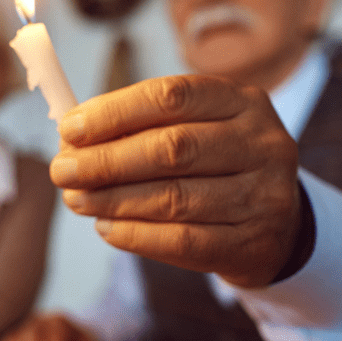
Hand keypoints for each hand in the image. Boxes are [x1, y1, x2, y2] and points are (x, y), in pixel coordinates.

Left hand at [51, 75, 300, 287]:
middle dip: (106, 160)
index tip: (69, 129)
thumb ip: (141, 127)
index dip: (115, 112)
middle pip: (172, 148)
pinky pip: (185, 241)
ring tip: (76, 200)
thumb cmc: (217, 168)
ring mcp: (265, 196)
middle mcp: (262, 144)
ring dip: (114, 200)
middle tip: (62, 171)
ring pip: (175, 198)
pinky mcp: (254, 244)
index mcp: (242, 102)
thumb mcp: (194, 130)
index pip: (171, 96)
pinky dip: (137, 235)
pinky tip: (107, 229)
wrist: (279, 225)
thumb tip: (71, 137)